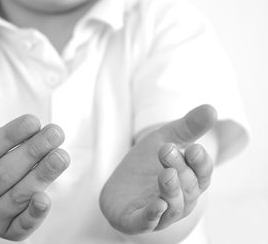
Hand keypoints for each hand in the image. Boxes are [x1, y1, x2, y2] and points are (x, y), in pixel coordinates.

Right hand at [0, 87, 69, 240]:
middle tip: (55, 132)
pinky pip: (20, 228)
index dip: (9, 136)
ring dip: (42, 176)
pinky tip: (46, 199)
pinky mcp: (6, 231)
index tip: (34, 120)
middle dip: (32, 153)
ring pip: (16, 196)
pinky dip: (33, 216)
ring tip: (61, 155)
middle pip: (3, 174)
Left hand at [100, 105, 216, 234]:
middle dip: (180, 169)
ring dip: (171, 191)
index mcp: (190, 180)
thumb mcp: (164, 138)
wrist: (119, 184)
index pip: (203, 173)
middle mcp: (180, 200)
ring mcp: (159, 213)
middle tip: (167, 150)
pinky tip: (156, 205)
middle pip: (188, 188)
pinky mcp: (136, 222)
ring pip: (173, 207)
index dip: (200, 162)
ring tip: (166, 174)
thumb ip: (187, 127)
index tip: (194, 147)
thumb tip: (211, 108)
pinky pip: (147, 223)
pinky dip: (152, 216)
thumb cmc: (147, 162)